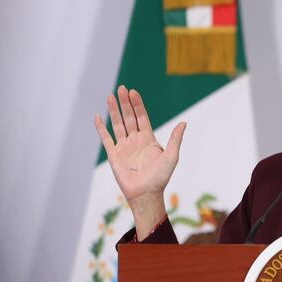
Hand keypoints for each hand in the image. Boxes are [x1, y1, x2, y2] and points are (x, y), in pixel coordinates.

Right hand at [94, 85, 185, 234]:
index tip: (133, 92)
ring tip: (110, 96)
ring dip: (113, 111)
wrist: (146, 194)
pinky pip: (106, 139)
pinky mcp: (114, 155)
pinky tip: (97, 117)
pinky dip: (101, 128)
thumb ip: (175, 139)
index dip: (137, 105)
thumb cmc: (160, 177)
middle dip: (125, 103)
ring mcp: (124, 147)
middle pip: (129, 117)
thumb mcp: (171, 156)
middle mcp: (135, 141)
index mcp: (148, 139)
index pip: (142, 117)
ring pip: (117, 124)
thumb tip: (184, 122)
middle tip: (121, 88)